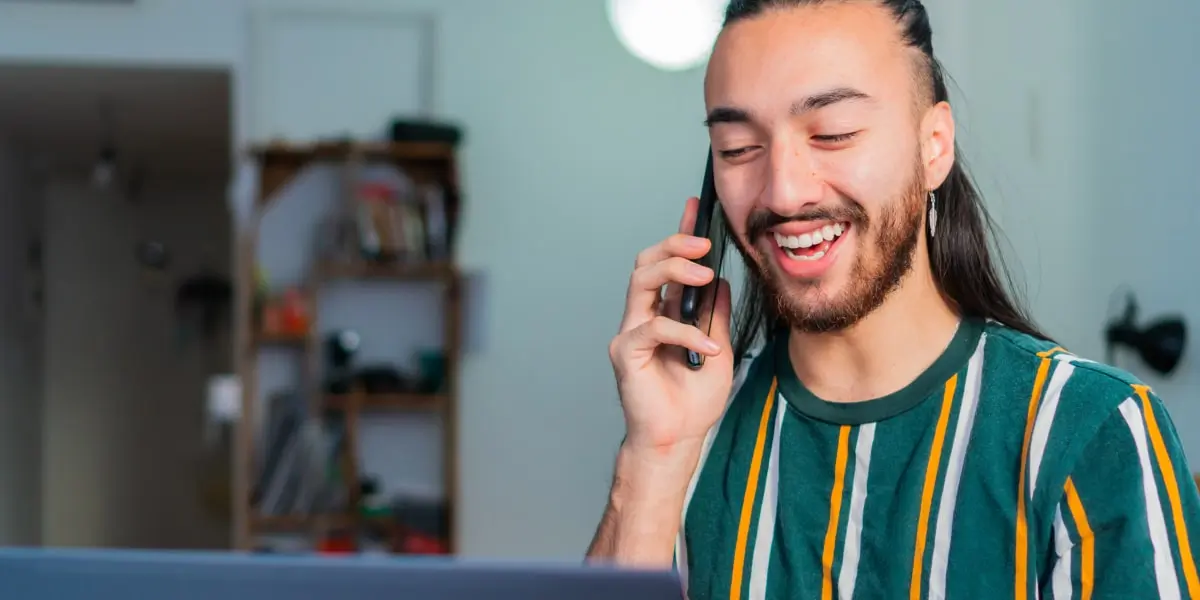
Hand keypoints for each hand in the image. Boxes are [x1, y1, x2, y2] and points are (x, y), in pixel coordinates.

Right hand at [608, 197, 734, 454]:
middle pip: (647, 263)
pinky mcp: (626, 353)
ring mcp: (632, 333)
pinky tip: (707, 347)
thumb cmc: (692, 404)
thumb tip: (722, 283)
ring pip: (641, 281)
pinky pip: (655, 327)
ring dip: (673, 271)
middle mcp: (644, 318)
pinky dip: (685, 332)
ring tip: (704, 275)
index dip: (679, 235)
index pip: (669, 266)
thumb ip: (717, 318)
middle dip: (674, 246)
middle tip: (703, 245)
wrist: (677, 441)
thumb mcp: (720, 351)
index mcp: (664, 314)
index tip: (693, 207)